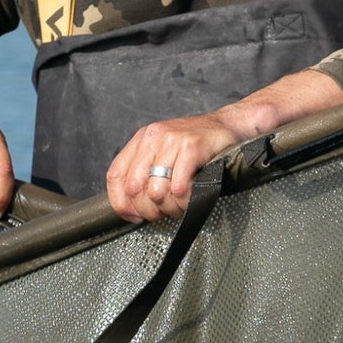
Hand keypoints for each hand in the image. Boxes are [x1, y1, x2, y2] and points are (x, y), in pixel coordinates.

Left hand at [105, 110, 244, 222]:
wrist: (228, 126)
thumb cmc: (196, 147)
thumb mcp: (164, 154)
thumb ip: (146, 174)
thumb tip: (133, 208)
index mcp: (141, 140)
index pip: (115, 176)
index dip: (121, 203)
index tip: (134, 216)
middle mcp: (152, 138)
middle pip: (134, 188)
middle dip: (148, 210)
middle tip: (162, 213)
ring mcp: (171, 140)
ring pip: (157, 191)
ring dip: (169, 208)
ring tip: (180, 207)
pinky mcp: (191, 147)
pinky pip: (179, 187)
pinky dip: (184, 201)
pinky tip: (190, 198)